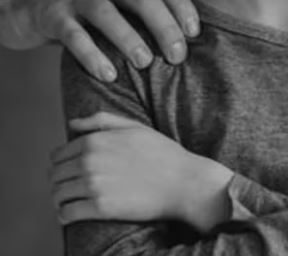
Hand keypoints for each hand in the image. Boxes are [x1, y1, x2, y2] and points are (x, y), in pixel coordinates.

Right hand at [0, 0, 198, 80]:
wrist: (31, 6)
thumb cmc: (89, 15)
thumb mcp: (119, 7)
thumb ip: (146, 17)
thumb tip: (189, 46)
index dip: (182, 6)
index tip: (195, 33)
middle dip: (164, 27)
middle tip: (177, 56)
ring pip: (106, 13)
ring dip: (129, 39)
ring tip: (145, 64)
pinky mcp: (52, 16)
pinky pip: (73, 36)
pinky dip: (92, 55)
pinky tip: (108, 75)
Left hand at [49, 113, 232, 231]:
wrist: (184, 183)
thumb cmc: (164, 154)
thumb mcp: (135, 127)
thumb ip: (102, 120)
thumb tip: (72, 124)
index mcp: (95, 141)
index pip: (59, 155)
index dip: (61, 165)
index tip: (69, 172)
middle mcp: (90, 161)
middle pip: (55, 175)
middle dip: (58, 182)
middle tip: (68, 189)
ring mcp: (94, 185)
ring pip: (58, 194)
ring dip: (59, 200)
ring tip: (67, 203)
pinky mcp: (100, 208)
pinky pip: (68, 213)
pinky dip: (64, 216)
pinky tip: (69, 216)